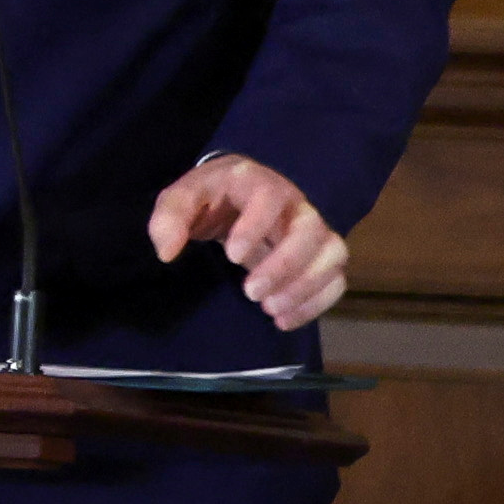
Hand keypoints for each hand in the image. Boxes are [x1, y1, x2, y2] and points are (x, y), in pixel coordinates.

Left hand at [152, 154, 349, 332]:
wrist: (233, 197)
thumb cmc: (208, 197)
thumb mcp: (180, 198)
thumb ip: (168, 219)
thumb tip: (167, 253)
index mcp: (258, 183)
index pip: (269, 197)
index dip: (255, 227)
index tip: (231, 257)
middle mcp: (294, 204)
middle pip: (309, 230)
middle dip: (284, 265)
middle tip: (251, 293)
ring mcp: (313, 229)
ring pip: (332, 254)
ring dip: (305, 286)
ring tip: (269, 310)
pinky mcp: (319, 255)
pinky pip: (336, 278)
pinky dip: (317, 302)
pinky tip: (284, 320)